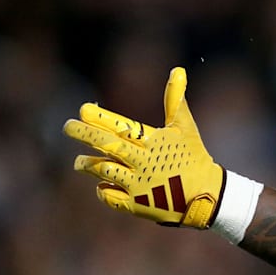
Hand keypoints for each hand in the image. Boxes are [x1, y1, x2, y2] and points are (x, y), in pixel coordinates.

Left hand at [62, 67, 224, 227]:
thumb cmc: (195, 158)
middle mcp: (142, 161)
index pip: (121, 125)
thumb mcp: (185, 128)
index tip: (83, 110)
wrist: (207, 196)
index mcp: (152, 141)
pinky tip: (100, 185)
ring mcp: (138, 183)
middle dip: (84, 134)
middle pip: (106, 145)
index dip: (100, 117)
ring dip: (88, 164)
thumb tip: (178, 70)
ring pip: (103, 170)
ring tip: (78, 162)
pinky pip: (110, 196)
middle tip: (67, 126)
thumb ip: (176, 100)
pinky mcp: (137, 204)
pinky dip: (103, 190)